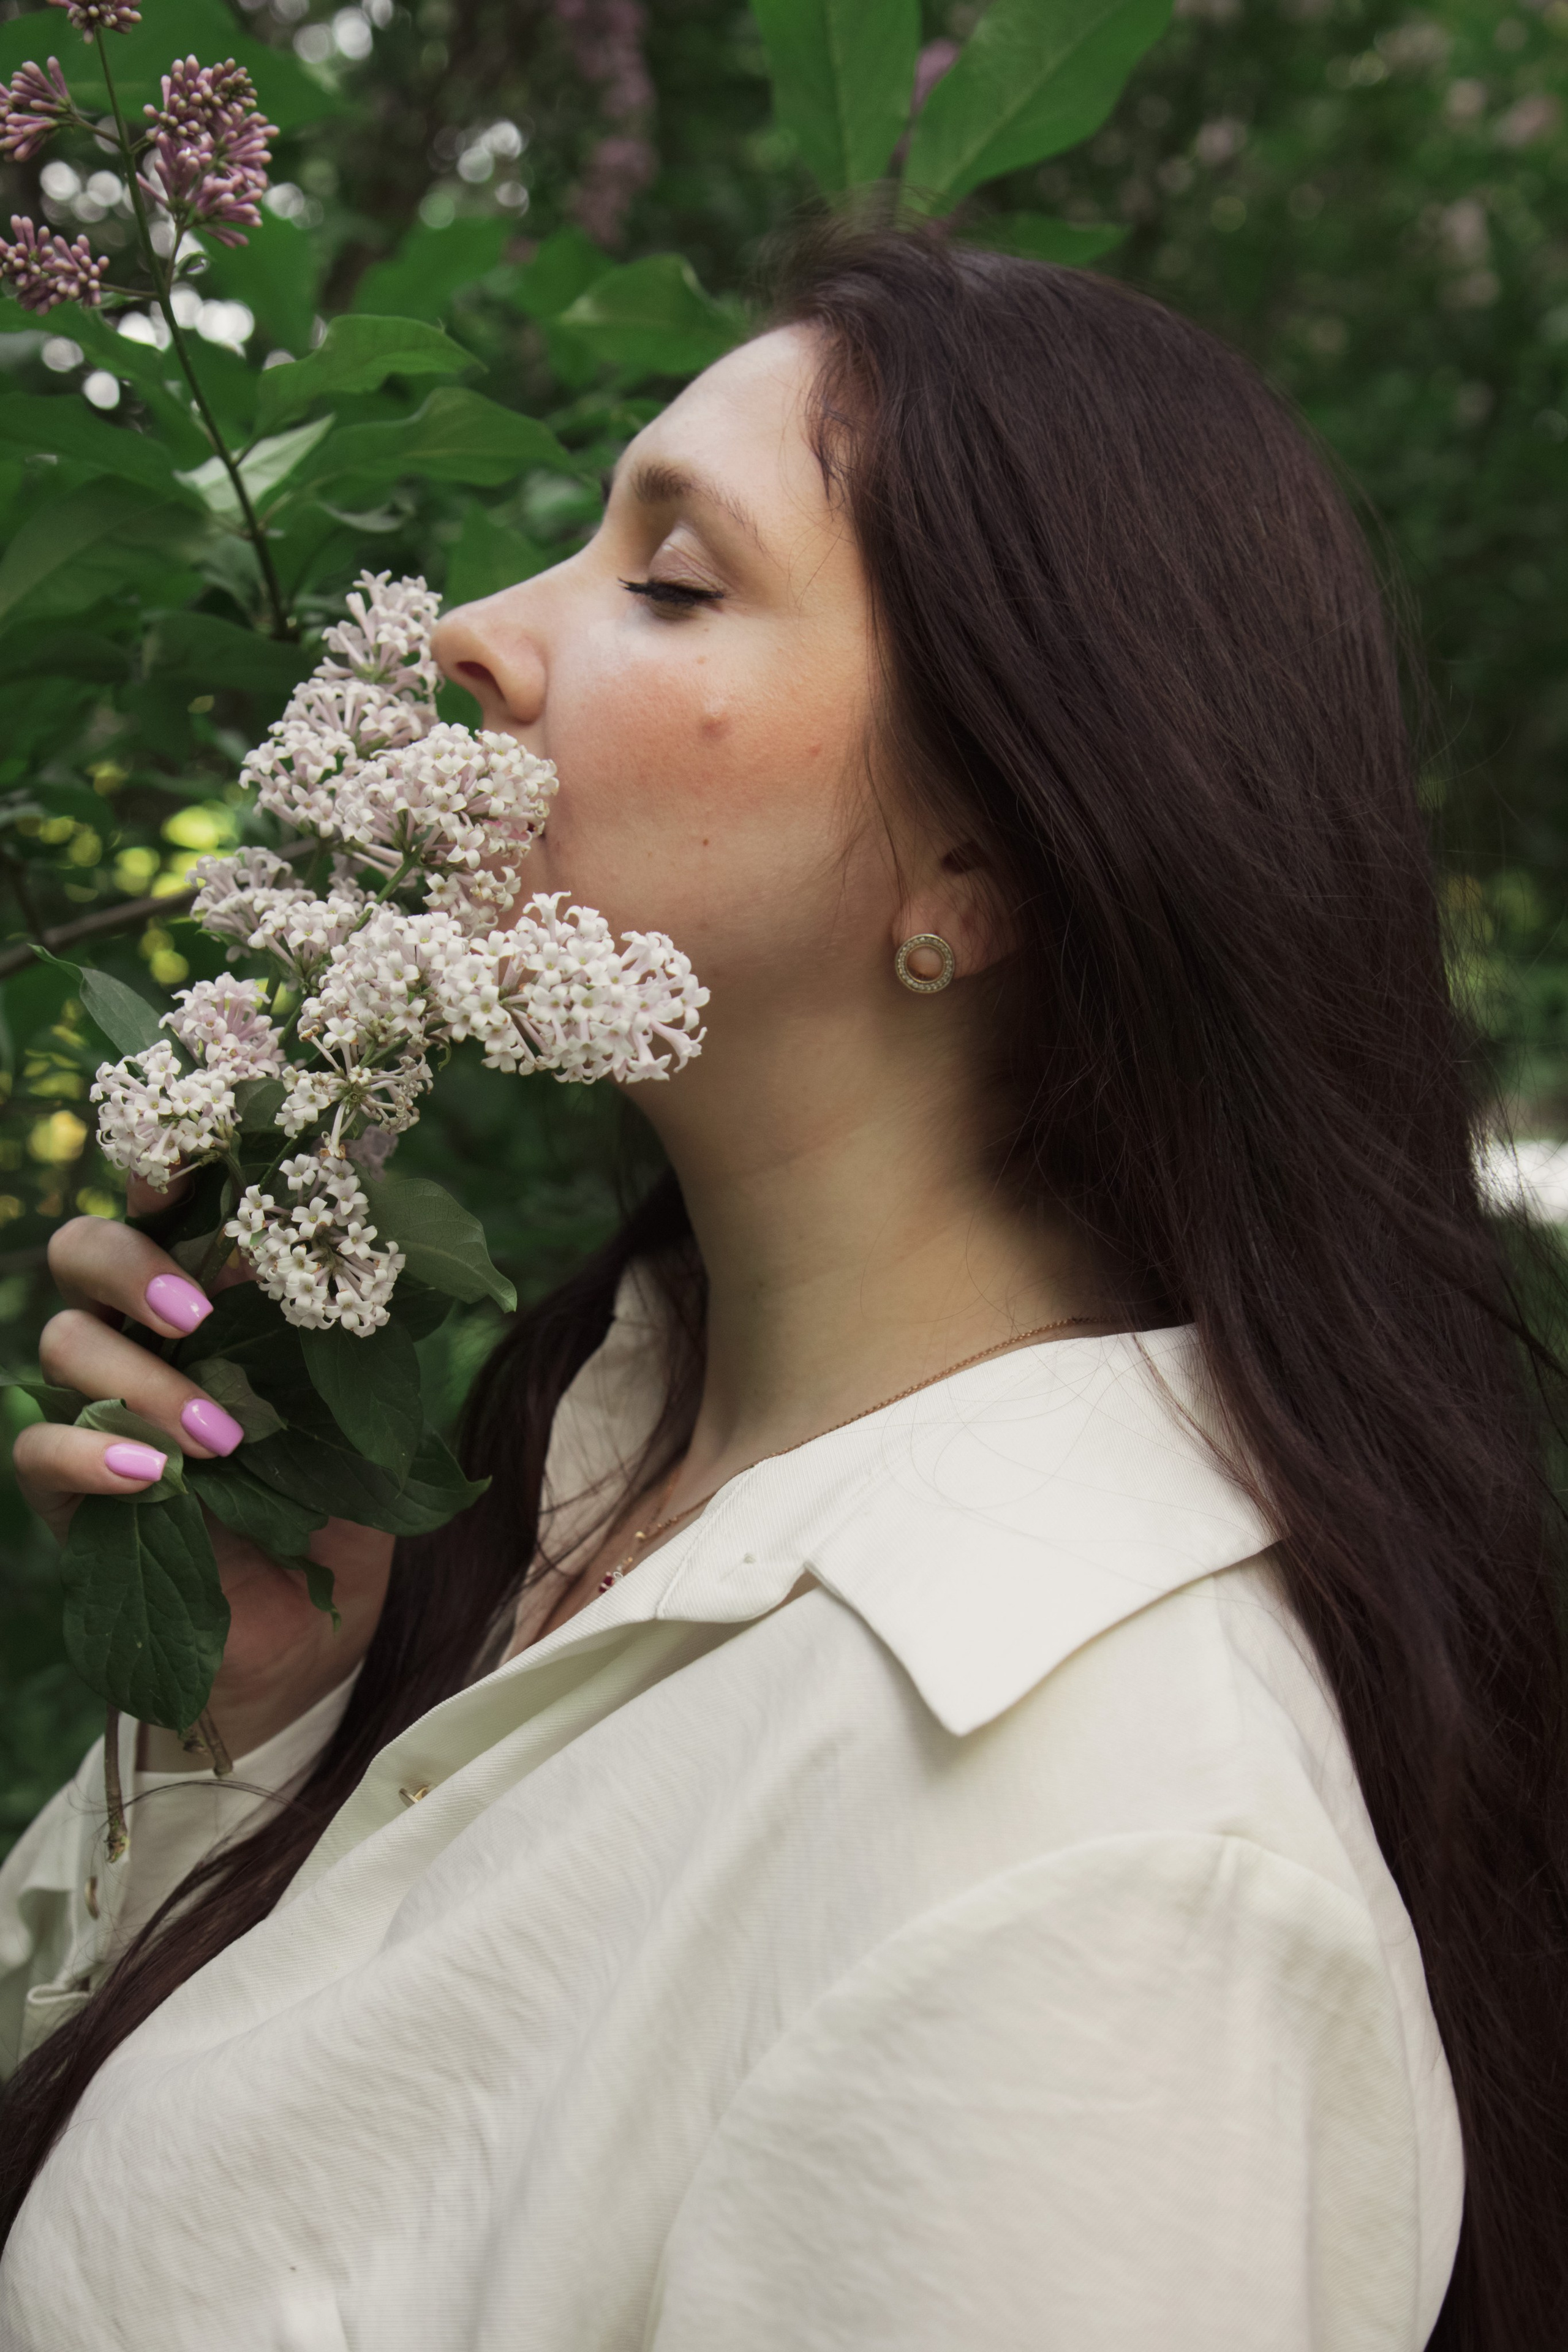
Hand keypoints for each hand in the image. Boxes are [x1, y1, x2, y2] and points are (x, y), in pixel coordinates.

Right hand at [14, 1179, 392, 1764]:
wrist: (322, 1638)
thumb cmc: (348, 1508)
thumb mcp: (372, 1412)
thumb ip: (355, 1333)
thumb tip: (375, 1242)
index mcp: (217, 1298)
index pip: (167, 1204)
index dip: (164, 1163)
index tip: (187, 1153)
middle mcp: (143, 1340)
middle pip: (80, 1252)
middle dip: (130, 1265)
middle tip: (200, 1315)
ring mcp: (99, 1412)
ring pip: (61, 1345)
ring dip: (140, 1380)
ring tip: (220, 1440)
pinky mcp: (74, 1496)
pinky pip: (38, 1450)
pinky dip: (90, 1456)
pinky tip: (154, 1476)